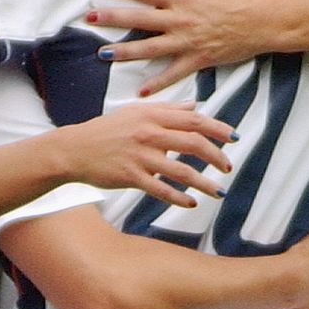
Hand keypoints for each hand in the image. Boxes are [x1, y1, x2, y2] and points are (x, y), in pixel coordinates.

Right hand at [57, 101, 237, 207]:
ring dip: (204, 183)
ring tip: (219, 191)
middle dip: (216, 156)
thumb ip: (167, 109)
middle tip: (227, 167)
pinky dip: (179, 198)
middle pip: (193, 143)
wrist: (74, 149)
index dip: (217, 129)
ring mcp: (140, 156)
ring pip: (181, 171)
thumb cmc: (107, 129)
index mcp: (152, 115)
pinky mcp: (131, 176)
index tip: (233, 138)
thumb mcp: (136, 111)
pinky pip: (161, 190)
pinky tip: (191, 202)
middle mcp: (149, 133)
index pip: (193, 120)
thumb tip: (195, 106)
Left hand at [87, 0, 273, 94]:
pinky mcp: (199, 59)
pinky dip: (157, 84)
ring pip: (150, 48)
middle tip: (89, 18)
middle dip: (112, 18)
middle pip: (139, 19)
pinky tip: (141, 92)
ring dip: (125, 51)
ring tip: (103, 53)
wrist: (265, 20)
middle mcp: (180, 19)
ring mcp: (188, 42)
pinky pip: (174, 73)